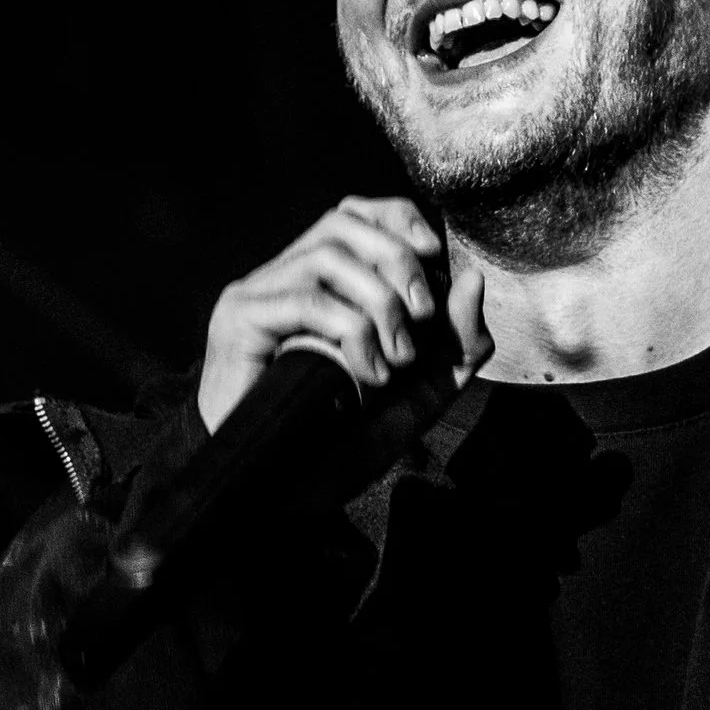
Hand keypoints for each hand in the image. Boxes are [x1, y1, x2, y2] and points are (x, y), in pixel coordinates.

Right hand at [196, 197, 490, 431]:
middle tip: (421, 321)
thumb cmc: (343, 441)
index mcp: (322, 284)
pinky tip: (365, 375)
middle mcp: (284, 278)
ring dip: (378, 303)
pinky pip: (304, 301)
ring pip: (326, 257)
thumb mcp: (418, 392)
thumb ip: (453, 343)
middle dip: (397, 261)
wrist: (282, 496)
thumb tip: (471, 279)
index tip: (434, 253)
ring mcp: (257, 296)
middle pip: (341, 222)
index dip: (398, 218)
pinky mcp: (238, 321)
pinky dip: (350, 332)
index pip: (356, 213)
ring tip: (394, 360)